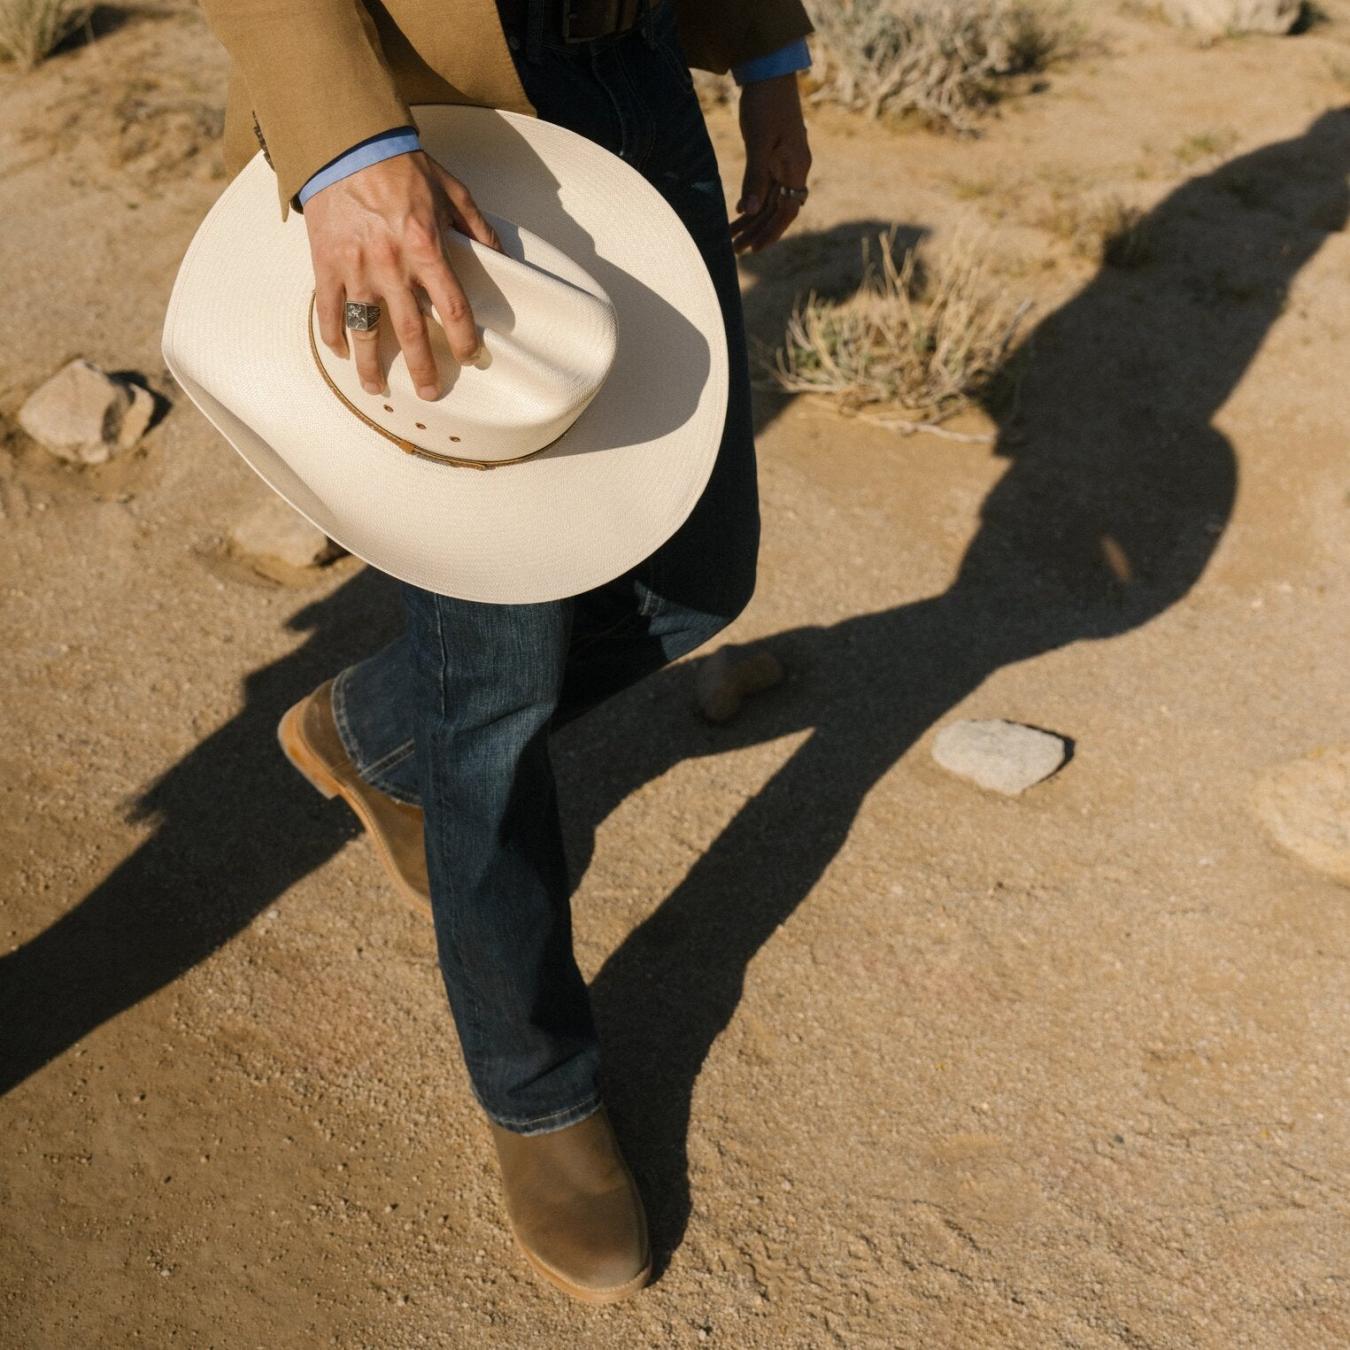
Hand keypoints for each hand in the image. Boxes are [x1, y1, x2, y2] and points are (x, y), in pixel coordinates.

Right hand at [303, 149, 500, 399]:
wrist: (344, 142)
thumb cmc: (399, 163)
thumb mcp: (450, 189)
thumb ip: (475, 226)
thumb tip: (498, 255)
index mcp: (426, 248)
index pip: (453, 308)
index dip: (465, 339)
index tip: (471, 358)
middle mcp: (391, 266)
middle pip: (411, 333)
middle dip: (422, 369)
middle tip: (429, 392)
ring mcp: (355, 268)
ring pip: (365, 331)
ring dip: (371, 366)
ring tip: (378, 388)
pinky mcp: (326, 264)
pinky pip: (330, 311)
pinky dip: (333, 337)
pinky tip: (342, 354)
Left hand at [730, 73, 811, 254]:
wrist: (769, 73)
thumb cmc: (765, 104)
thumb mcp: (758, 142)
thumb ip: (755, 177)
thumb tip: (751, 211)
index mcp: (796, 167)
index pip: (786, 211)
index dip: (771, 232)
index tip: (754, 249)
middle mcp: (794, 168)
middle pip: (777, 210)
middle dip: (757, 231)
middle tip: (735, 250)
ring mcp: (785, 163)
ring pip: (770, 200)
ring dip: (752, 219)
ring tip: (731, 237)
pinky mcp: (775, 156)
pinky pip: (767, 186)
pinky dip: (754, 200)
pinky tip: (739, 210)